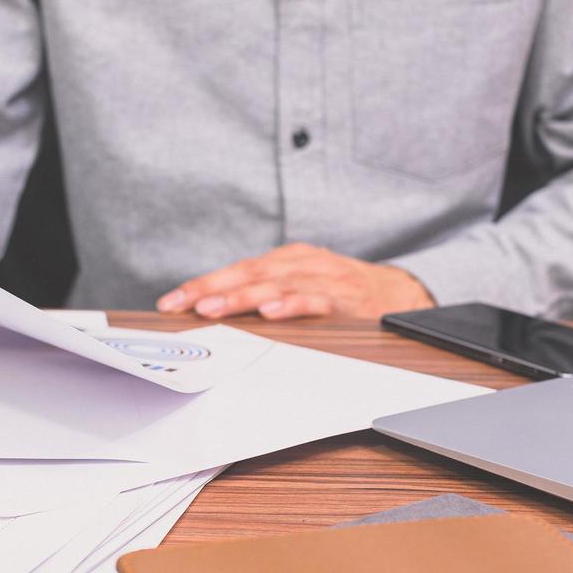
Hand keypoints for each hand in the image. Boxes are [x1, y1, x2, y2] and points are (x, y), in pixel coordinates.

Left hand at [156, 242, 434, 320]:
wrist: (401, 293)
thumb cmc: (343, 291)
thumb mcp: (302, 283)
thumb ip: (266, 292)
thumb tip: (214, 311)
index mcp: (288, 259)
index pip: (237, 270)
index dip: (203, 284)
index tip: (172, 302)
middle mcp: (303, 264)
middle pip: (250, 274)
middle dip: (212, 289)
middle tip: (184, 305)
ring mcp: (324, 280)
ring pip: (276, 286)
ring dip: (242, 298)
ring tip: (213, 309)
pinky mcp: (346, 300)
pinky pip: (316, 301)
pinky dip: (292, 305)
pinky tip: (271, 312)